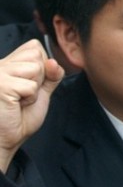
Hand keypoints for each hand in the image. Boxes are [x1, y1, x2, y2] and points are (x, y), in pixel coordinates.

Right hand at [0, 40, 62, 172]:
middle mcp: (1, 65)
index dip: (41, 66)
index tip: (28, 84)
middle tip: (23, 94)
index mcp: (8, 63)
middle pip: (37, 55)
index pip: (34, 47)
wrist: (4, 139)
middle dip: (39, 78)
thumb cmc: (19, 117)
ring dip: (34, 89)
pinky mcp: (1, 85)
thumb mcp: (41, 90)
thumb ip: (51, 74)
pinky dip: (30, 99)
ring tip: (19, 99)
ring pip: (36, 68)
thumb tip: (53, 61)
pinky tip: (16, 105)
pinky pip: (31, 86)